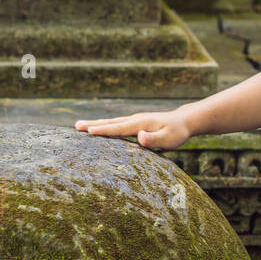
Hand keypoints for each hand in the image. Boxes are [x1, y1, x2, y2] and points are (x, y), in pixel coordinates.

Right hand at [74, 110, 190, 149]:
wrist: (184, 121)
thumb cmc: (177, 133)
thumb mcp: (169, 139)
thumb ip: (154, 139)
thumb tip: (140, 137)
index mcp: (140, 124)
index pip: (118, 128)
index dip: (104, 130)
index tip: (89, 132)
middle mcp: (134, 120)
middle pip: (110, 123)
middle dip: (93, 125)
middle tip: (76, 127)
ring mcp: (134, 120)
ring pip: (112, 122)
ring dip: (96, 124)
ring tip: (80, 126)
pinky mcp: (135, 123)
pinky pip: (116, 124)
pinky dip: (104, 125)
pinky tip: (98, 128)